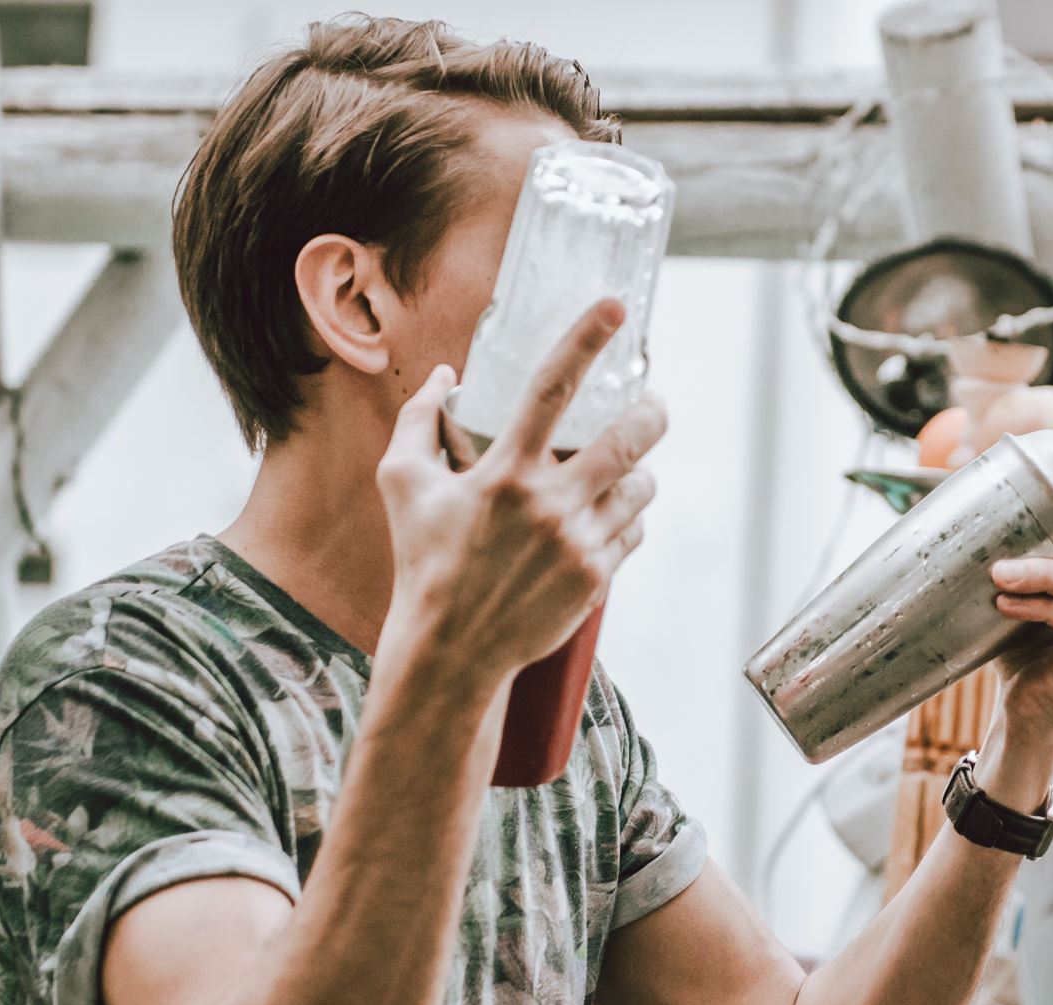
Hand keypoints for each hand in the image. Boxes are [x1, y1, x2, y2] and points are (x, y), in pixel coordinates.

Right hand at [375, 298, 666, 686]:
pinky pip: (634, 532)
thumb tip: (446, 373)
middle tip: (651, 402)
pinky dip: (626, 519)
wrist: (450, 650)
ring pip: (640, 488)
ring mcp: (579, 543)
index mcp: (504, 472)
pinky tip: (604, 519)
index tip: (614, 307)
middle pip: (628, 439)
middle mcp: (549, 505)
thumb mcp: (402, 485)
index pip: (552, 388)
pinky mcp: (597, 578)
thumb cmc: (423, 561)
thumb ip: (418, 420)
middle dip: (651, 413)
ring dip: (638, 472)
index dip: (585, 339)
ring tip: (622, 470)